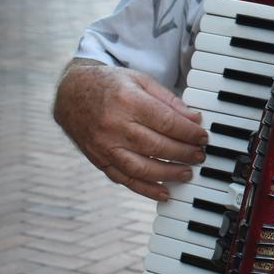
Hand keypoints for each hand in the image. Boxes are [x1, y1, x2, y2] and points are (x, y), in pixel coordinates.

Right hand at [53, 62, 206, 200]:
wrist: (70, 94)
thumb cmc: (110, 85)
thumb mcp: (140, 81)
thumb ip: (168, 100)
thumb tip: (193, 119)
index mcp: (128, 101)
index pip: (166, 122)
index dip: (188, 132)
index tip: (203, 137)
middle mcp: (114, 125)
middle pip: (156, 146)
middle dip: (183, 153)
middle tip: (199, 156)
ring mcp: (104, 145)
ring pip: (141, 167)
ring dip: (168, 174)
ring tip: (187, 174)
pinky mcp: (98, 160)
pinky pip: (123, 179)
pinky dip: (145, 188)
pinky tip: (163, 192)